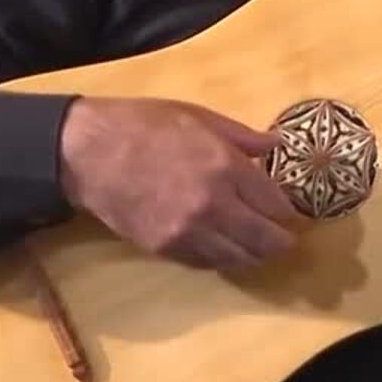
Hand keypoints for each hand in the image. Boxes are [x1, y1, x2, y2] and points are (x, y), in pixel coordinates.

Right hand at [57, 97, 299, 269]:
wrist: (91, 154)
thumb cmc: (146, 125)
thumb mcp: (199, 117)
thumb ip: (242, 136)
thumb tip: (277, 146)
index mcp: (226, 166)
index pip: (275, 203)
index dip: (288, 210)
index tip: (290, 210)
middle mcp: (214, 205)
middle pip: (265, 239)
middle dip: (282, 242)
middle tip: (286, 239)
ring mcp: (189, 232)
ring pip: (239, 259)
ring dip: (255, 256)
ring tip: (260, 248)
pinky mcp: (167, 249)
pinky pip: (207, 264)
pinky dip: (223, 259)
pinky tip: (226, 249)